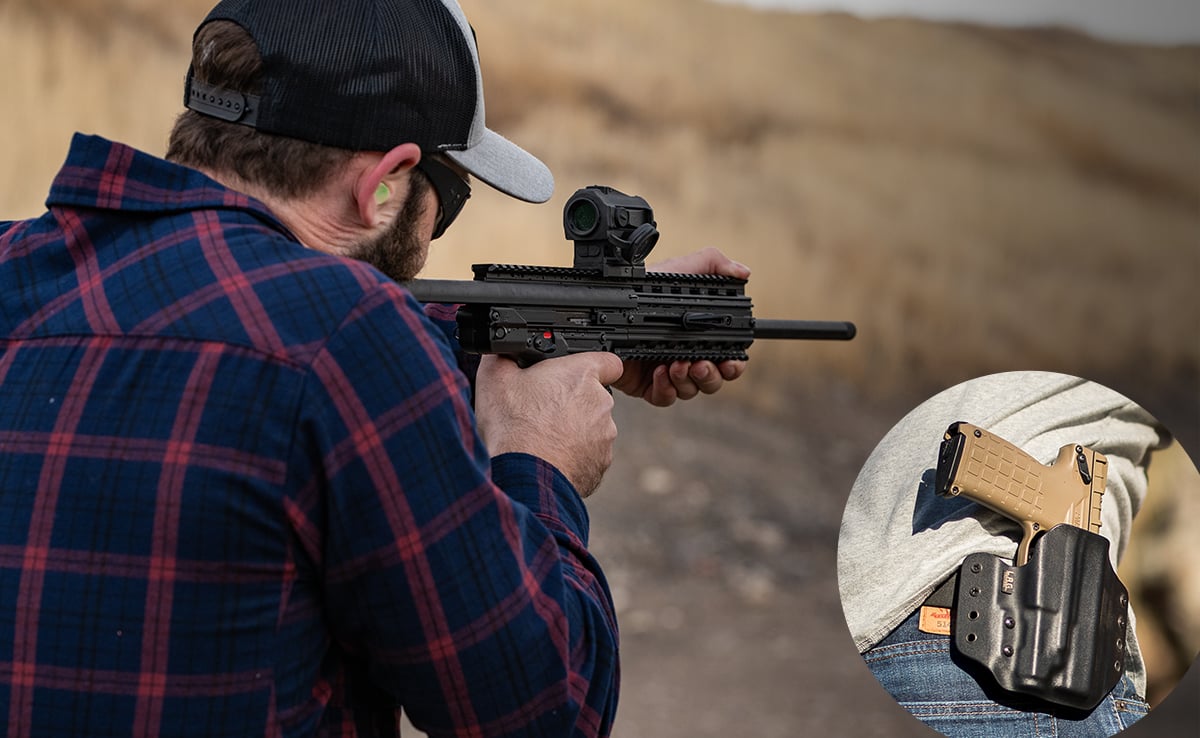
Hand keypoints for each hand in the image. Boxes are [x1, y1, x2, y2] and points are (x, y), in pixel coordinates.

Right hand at [475, 352, 623, 496]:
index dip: (594, 364)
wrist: (523, 476)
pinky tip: (551, 457)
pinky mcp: (600, 463)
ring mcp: (604, 436)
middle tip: (544, 410)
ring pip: (593, 427)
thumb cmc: (513, 427)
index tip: (577, 373)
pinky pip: (589, 454)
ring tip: (544, 437)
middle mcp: (601, 403)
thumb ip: (503, 356)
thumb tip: (500, 349)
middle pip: (594, 396)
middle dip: (574, 401)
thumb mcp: (495, 377)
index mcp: (581, 375)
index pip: (608, 360)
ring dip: (575, 430)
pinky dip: (574, 455)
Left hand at [609, 247, 749, 406]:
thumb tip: (743, 271)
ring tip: (677, 365)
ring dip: (688, 381)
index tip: (732, 360)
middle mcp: (685, 356)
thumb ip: (712, 264)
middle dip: (711, 375)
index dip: (733, 363)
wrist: (608, 306)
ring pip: (690, 390)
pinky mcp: (646, 384)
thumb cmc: (643, 286)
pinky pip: (665, 397)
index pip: (725, 357)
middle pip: (711, 379)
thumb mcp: (679, 268)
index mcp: (697, 335)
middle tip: (701, 364)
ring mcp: (666, 371)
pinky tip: (660, 372)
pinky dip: (666, 388)